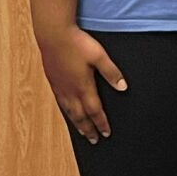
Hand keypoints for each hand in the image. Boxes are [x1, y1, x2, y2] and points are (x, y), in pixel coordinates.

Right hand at [37, 24, 125, 142]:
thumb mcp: (100, 56)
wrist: (53, 35)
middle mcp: (70, 91)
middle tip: (94, 140)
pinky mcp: (53, 81)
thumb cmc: (77, 44)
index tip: (106, 133)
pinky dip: (67, 113)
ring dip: (77, 124)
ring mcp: (60, 87)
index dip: (101, 123)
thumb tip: (123, 87)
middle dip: (89, 129)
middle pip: (81, 116)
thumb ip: (111, 72)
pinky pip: (61, 103)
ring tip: (82, 132)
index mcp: (83, 86)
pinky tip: (68, 113)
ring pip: (69, 112)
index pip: (95, 111)